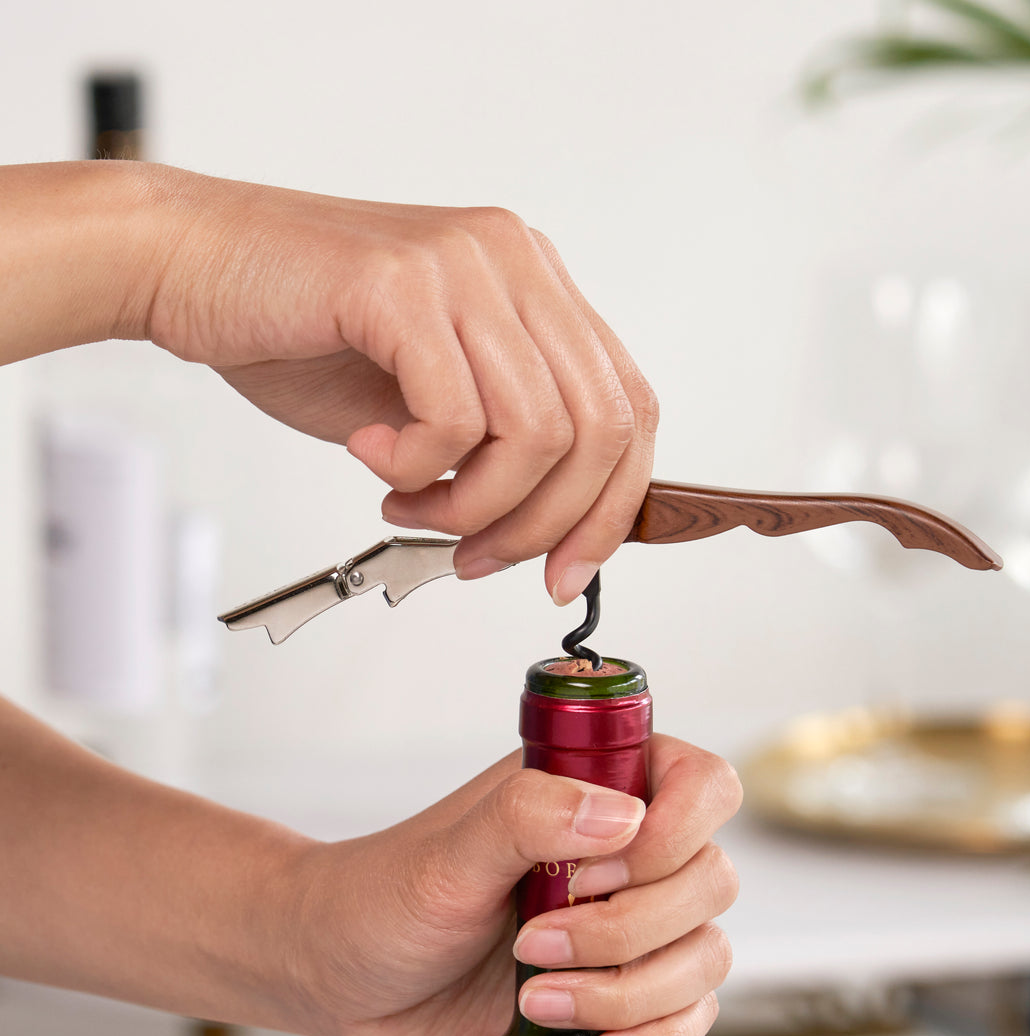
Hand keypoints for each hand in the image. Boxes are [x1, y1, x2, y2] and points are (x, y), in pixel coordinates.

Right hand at [140, 167, 657, 603]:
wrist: (193, 266)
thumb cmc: (305, 335)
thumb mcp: (433, 402)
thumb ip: (504, 446)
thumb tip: (558, 529)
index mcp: (538, 289)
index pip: (631, 409)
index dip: (611, 506)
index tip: (570, 571)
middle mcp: (516, 264)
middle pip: (601, 429)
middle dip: (544, 523)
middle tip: (479, 556)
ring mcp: (465, 265)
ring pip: (537, 433)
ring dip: (472, 505)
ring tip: (411, 505)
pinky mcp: (403, 283)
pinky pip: (455, 419)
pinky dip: (415, 467)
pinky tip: (370, 454)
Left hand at [291, 735, 740, 1035]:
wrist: (349, 978)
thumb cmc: (387, 895)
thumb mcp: (449, 853)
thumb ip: (528, 815)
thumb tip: (621, 816)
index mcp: (596, 786)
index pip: (702, 784)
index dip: (677, 831)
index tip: (600, 869)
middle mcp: (627, 851)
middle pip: (712, 879)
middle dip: (630, 928)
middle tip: (535, 942)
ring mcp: (631, 924)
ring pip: (706, 956)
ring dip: (629, 992)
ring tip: (537, 999)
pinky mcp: (622, 991)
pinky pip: (688, 1019)